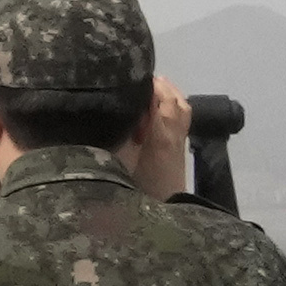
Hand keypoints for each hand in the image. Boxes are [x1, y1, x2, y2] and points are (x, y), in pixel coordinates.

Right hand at [125, 78, 196, 200]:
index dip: (152, 87)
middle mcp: (174, 134)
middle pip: (176, 103)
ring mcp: (180, 140)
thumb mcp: (123, 162)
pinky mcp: (181, 147)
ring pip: (182, 109)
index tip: (135, 76)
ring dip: (171, 95)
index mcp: (160, 136)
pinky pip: (182, 119)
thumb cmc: (142, 187)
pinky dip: (174, 107)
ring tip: (154, 88)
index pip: (162, 103)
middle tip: (143, 78)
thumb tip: (102, 121)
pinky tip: (160, 110)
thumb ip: (118, 139)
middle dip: (163, 87)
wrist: (167, 208)